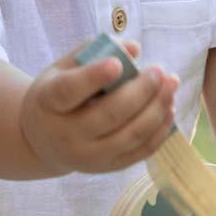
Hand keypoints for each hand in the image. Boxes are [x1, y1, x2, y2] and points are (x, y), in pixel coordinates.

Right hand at [20, 40, 178, 174]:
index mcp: (48, 103)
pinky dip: (161, 129)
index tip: (117, 64)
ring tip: (171, 84)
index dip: (93, 77)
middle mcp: (66, 135)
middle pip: (110, 114)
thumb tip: (134, 48)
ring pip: (132, 134)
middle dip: (141, 91)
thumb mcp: (63, 70)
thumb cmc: (57, 97)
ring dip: (158, 108)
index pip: (68, 92)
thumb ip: (94, 53)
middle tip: (158, 70)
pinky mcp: (109, 167)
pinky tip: (169, 107)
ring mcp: (89, 156)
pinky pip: (142, 151)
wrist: (44, 142)